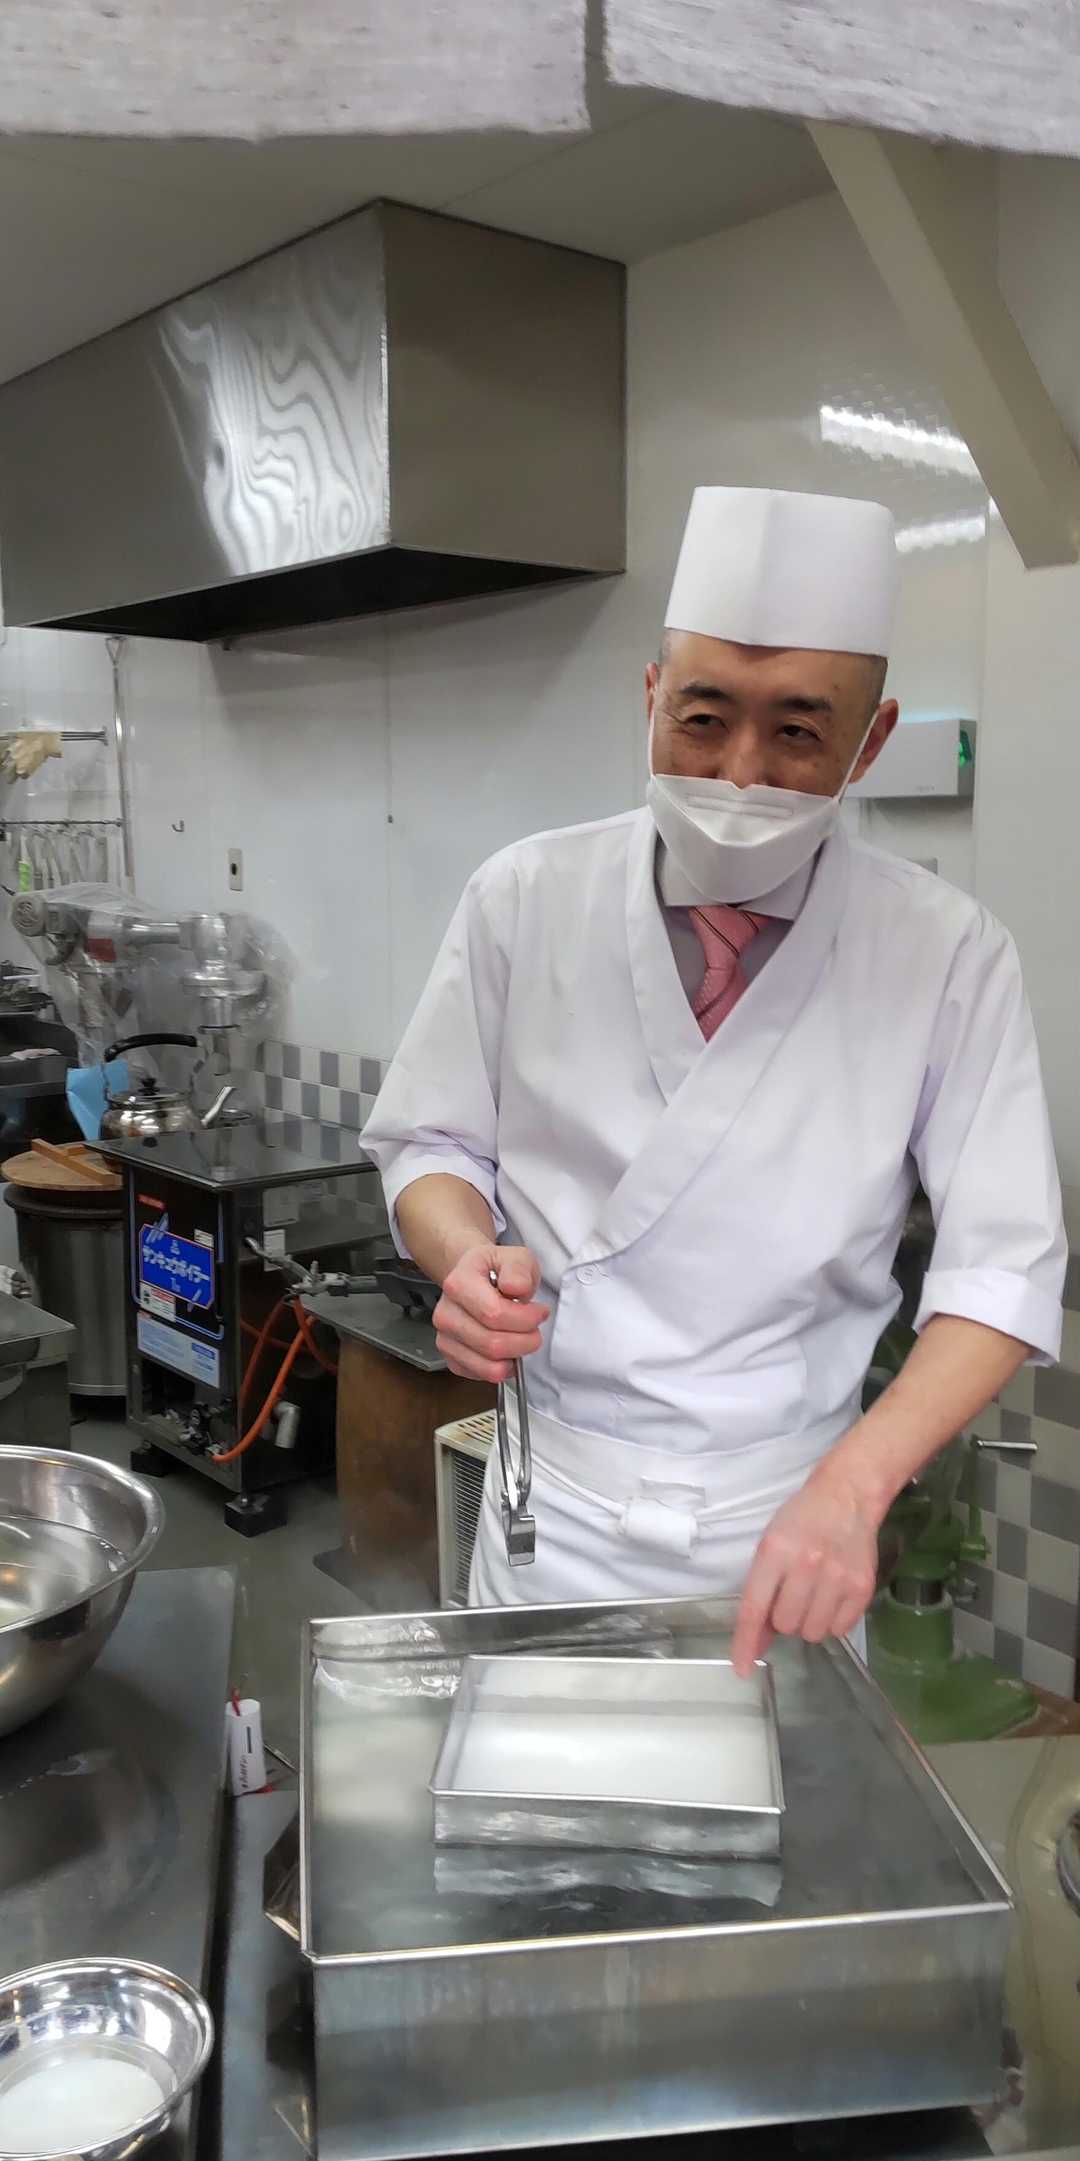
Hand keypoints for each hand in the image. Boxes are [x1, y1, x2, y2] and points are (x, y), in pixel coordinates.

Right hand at [434, 1243, 548, 1383]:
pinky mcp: (451, 1358)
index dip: (525, 1319)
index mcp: (458, 1283)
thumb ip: (518, 1269)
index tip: (540, 1312)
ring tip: (522, 1339)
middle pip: (492, 1344)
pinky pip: (481, 1375)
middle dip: (525, 1341)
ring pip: (488, 1366)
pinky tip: (508, 1350)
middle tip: (535, 1330)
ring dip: (515, 1357)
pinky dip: (502, 1368)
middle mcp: (445, 1313)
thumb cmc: (497, 1271)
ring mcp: (445, 1338)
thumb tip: (515, 1288)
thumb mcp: (516, 1258)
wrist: (477, 1279)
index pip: (494, 1314)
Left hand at [730, 1463, 880, 1677]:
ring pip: (813, 1632)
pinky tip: (832, 1596)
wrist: (847, 1496)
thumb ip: (761, 1590)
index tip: (742, 1669)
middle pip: (786, 1625)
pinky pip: (840, 1629)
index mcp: (775, 1551)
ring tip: (814, 1594)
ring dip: (808, 1622)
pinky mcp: (863, 1587)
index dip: (745, 1643)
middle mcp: (806, 1564)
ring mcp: (838, 1576)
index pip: (754, 1608)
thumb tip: (756, 1641)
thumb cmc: (801, 1519)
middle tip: (792, 1595)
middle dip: (784, 1618)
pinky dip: (832, 1620)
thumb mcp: (771, 1544)